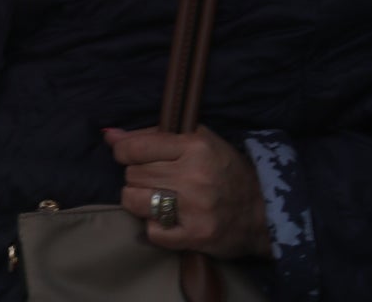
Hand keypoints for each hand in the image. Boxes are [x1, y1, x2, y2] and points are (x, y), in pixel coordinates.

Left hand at [106, 125, 270, 260]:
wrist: (262, 211)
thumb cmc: (225, 170)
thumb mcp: (197, 141)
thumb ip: (153, 136)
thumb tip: (109, 135)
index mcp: (195, 145)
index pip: (134, 148)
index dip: (124, 152)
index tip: (130, 156)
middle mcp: (193, 175)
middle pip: (133, 174)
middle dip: (137, 177)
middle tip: (156, 179)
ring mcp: (194, 208)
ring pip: (134, 201)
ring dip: (140, 201)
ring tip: (157, 199)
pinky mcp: (194, 236)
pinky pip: (150, 231)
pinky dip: (155, 227)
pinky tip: (170, 219)